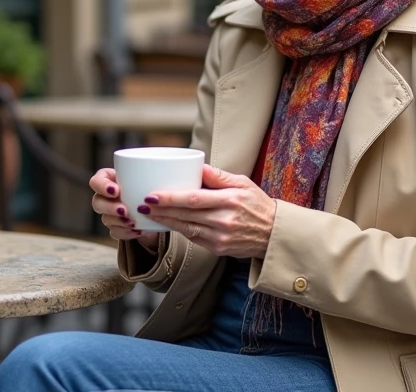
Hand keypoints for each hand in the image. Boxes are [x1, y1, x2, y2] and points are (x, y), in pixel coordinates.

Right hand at [89, 168, 160, 250]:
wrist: (158, 206)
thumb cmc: (150, 184)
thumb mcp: (149, 176)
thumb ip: (147, 174)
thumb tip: (156, 172)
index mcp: (110, 180)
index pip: (96, 181)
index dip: (102, 186)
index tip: (116, 191)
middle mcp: (106, 197)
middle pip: (97, 202)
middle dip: (109, 207)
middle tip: (124, 210)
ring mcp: (109, 214)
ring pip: (105, 219)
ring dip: (118, 222)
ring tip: (133, 223)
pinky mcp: (116, 227)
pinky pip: (115, 232)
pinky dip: (126, 233)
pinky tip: (137, 231)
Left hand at [141, 165, 276, 258]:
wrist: (273, 234)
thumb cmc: (257, 204)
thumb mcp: (243, 183)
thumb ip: (220, 176)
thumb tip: (198, 167)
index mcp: (230, 200)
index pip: (194, 199)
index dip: (170, 198)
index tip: (152, 194)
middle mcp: (224, 220)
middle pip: (185, 215)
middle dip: (161, 210)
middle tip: (141, 203)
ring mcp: (220, 237)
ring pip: (186, 228)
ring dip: (165, 221)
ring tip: (148, 213)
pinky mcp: (218, 249)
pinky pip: (193, 238)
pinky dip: (178, 230)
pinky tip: (167, 222)